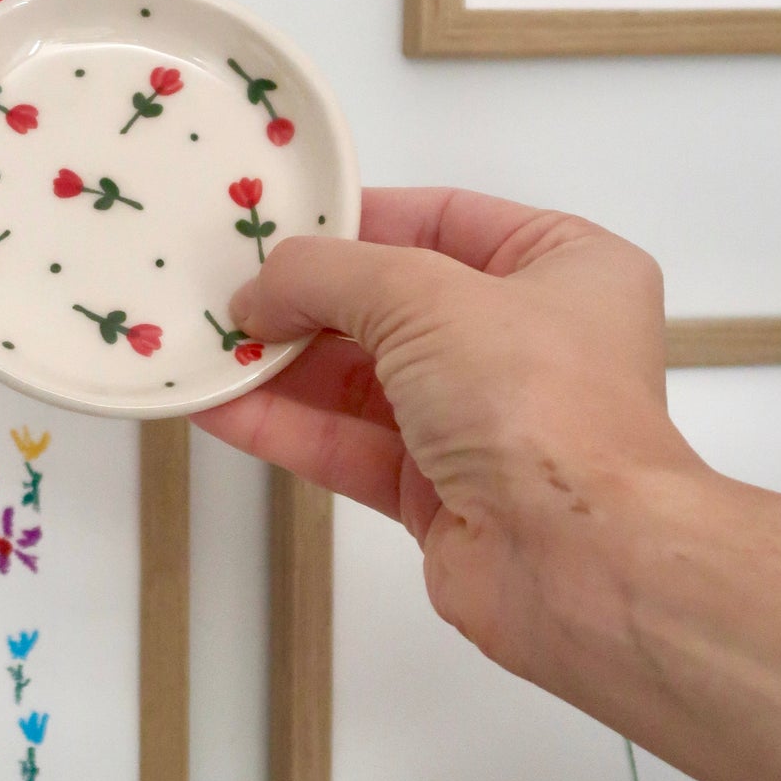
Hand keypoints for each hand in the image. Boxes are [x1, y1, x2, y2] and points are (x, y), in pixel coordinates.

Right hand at [193, 187, 698, 682]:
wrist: (577, 561)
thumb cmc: (536, 400)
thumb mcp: (423, 294)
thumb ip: (328, 274)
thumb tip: (259, 290)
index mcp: (563, 266)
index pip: (444, 220)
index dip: (357, 219)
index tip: (278, 223)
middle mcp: (528, 339)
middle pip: (392, 303)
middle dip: (305, 300)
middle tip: (222, 286)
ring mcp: (484, 420)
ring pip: (362, 379)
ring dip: (282, 365)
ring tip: (203, 343)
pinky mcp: (441, 492)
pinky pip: (349, 444)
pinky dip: (285, 425)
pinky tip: (218, 405)